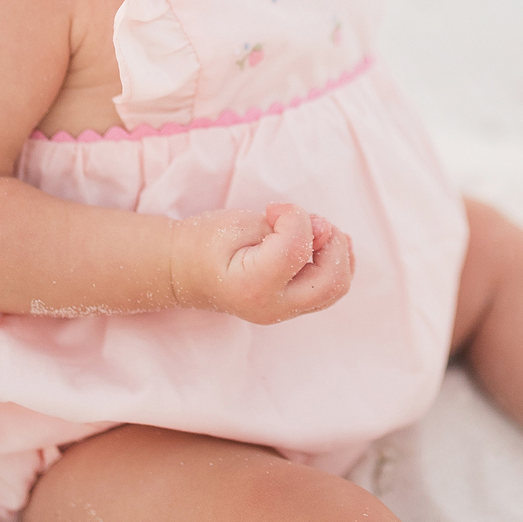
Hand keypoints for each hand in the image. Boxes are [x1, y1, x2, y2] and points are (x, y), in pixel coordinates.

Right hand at [170, 204, 353, 323]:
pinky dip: (333, 263)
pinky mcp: (291, 307)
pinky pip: (328, 289)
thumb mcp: (241, 223)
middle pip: (331, 281)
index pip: (296, 250)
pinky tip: (316, 245)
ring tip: (312, 233)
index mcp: (251, 285)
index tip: (273, 209)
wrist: (185, 271)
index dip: (295, 218)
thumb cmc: (207, 242)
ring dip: (336, 253)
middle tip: (309, 223)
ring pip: (336, 287)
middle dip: (332, 243)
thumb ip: (286, 225)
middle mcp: (272, 307)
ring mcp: (284, 312)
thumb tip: (325, 230)